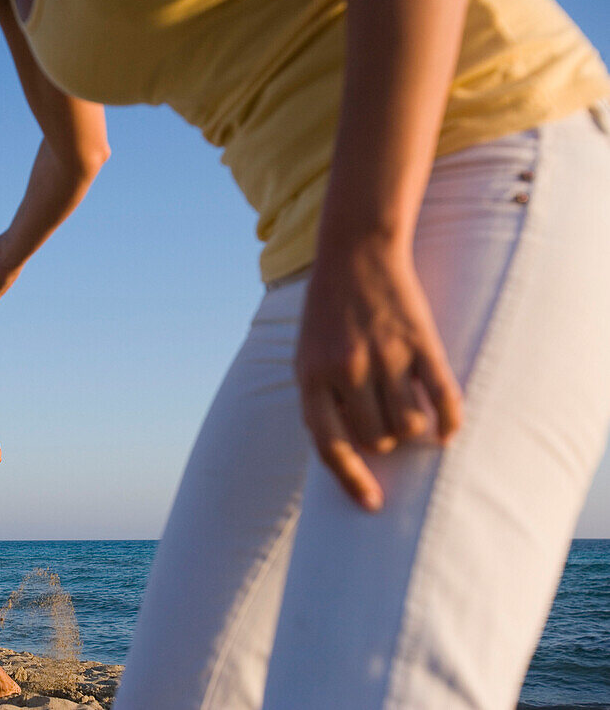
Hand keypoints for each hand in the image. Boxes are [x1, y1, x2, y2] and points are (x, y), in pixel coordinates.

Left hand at [295, 239, 461, 510]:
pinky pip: (442, 397)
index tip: (371, 505)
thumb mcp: (307, 354)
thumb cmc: (327, 312)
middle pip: (375, 438)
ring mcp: (386, 355)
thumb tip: (348, 451)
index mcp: (312, 376)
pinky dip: (448, 422)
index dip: (351, 480)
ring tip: (405, 416)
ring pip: (408, 425)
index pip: (329, 444)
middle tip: (382, 426)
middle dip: (382, 443)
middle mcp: (348, 369)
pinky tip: (446, 433)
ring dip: (410, 432)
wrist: (355, 252)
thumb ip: (321, 399)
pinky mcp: (421, 342)